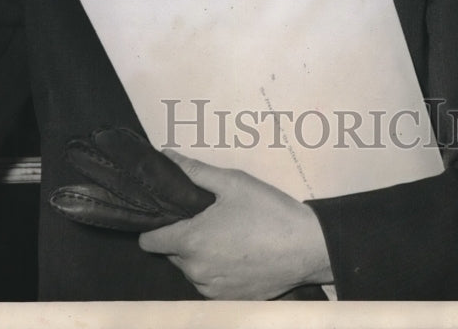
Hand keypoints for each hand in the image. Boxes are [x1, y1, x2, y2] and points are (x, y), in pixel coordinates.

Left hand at [138, 150, 332, 298]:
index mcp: (191, 241)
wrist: (307, 247)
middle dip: (183, 235)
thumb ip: (194, 171)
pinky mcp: (230, 300)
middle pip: (171, 253)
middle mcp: (196, 271)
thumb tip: (166, 158)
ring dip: (200, 253)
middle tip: (208, 216)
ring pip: (191, 269)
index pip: (149, 241)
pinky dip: (217, 269)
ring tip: (227, 233)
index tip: (168, 213)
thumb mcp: (232, 182)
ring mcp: (212, 289)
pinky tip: (238, 252)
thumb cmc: (268, 211)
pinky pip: (210, 283)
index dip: (154, 224)